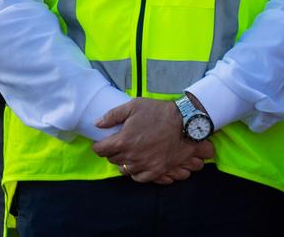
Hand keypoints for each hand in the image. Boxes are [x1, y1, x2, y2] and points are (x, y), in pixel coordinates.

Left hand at [92, 97, 215, 183]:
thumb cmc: (159, 112)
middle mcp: (131, 156)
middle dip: (113, 152)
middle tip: (120, 144)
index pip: (100, 150)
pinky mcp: (156, 170)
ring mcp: (144, 165)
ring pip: (124, 169)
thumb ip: (112, 115)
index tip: (103, 142)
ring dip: (124, 162)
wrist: (186, 122)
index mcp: (122, 141)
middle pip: (112, 159)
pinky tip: (139, 164)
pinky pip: (139, 178)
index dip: (100, 145)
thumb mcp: (135, 106)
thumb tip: (97, 124)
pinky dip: (136, 172)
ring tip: (130, 154)